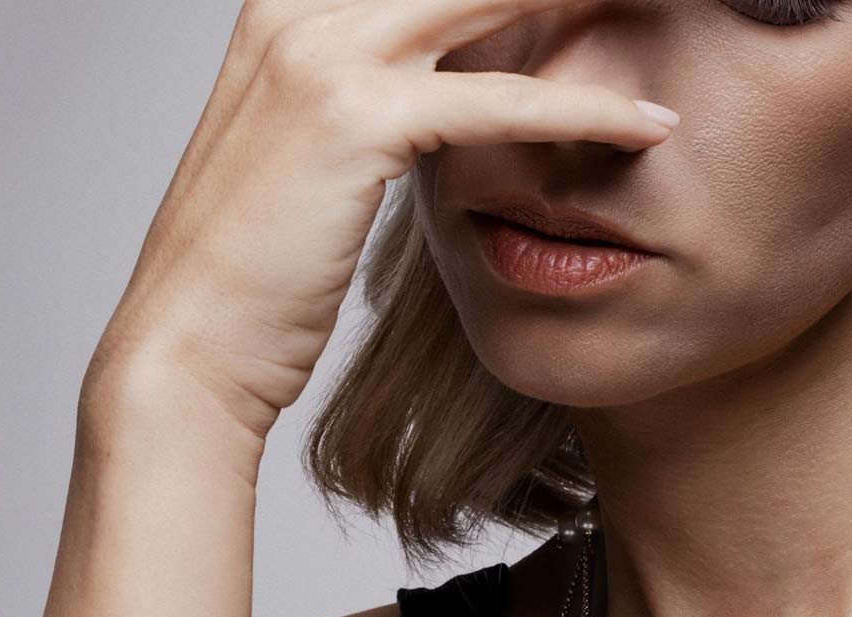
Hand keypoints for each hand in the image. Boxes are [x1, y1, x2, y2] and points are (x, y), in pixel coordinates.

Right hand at [87, 0, 676, 439]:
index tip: (576, 1)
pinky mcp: (355, 120)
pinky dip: (583, 109)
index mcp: (287, 5)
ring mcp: (321, 53)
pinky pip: (496, 101)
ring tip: (661, 11)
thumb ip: (366, 104)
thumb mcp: (305, 162)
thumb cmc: (251, 277)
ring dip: (586, 1)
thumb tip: (436, 99)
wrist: (190, 346)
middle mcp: (299, 7)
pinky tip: (647, 126)